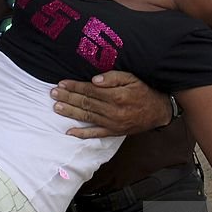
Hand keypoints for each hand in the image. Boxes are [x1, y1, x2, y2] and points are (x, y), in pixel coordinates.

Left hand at [51, 71, 171, 137]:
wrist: (158, 111)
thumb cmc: (144, 91)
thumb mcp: (132, 78)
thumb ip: (113, 78)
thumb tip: (94, 80)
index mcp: (116, 96)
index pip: (90, 90)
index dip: (74, 87)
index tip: (62, 83)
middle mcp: (113, 111)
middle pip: (85, 103)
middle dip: (67, 98)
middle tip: (53, 94)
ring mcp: (112, 123)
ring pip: (87, 117)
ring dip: (70, 112)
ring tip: (56, 108)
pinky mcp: (114, 132)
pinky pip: (95, 134)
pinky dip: (82, 133)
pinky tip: (69, 132)